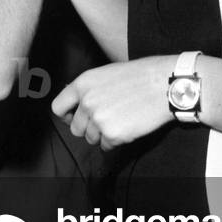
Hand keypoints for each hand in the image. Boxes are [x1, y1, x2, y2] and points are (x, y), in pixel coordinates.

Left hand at [52, 57, 177, 149]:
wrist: (163, 85)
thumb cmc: (138, 76)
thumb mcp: (104, 74)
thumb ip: (87, 89)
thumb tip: (76, 102)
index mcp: (82, 84)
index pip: (58, 107)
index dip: (66, 116)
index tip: (74, 118)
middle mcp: (86, 102)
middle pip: (75, 128)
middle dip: (88, 128)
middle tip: (104, 122)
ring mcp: (98, 119)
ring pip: (90, 139)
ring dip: (102, 135)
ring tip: (120, 121)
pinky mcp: (112, 134)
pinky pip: (106, 146)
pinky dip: (115, 142)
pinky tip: (127, 128)